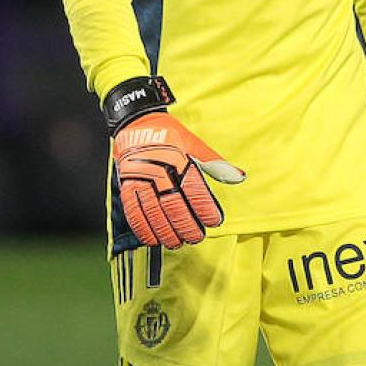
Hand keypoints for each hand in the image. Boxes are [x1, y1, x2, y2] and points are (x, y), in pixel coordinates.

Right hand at [103, 78, 243, 249]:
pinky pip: (133, 210)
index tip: (214, 221)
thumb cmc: (169, 135)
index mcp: (178, 158)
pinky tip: (152, 239)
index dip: (205, 208)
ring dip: (165, 231)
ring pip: (153, 211)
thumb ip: (214, 164)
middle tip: (196, 238)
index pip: (194, 189)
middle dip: (186, 225)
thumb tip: (239, 177)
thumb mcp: (193, 143)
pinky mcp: (126, 184)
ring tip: (177, 242)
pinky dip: (143, 228)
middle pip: (173, 204)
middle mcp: (158, 168)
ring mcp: (139, 177)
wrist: (136, 122)